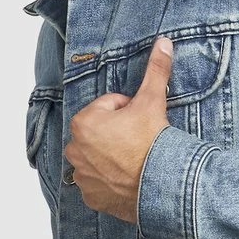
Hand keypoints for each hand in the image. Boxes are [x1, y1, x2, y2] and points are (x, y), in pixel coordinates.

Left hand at [63, 35, 172, 222]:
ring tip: (135, 161)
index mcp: (83, 123)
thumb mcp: (152, 102)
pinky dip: (110, 180)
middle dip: (117, 134)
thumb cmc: (152, 144)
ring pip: (99, 157)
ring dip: (113, 157)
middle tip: (140, 142)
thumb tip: (163, 42)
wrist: (162, 186)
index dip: (128, 112)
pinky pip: (99, 183)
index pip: (108, 108)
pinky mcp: (91, 196)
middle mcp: (75, 150)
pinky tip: (128, 179)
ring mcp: (82, 176)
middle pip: (101, 133)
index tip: (140, 123)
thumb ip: (155, 71)